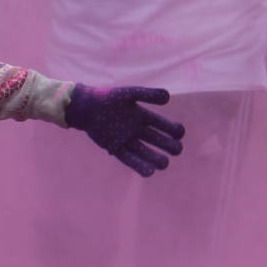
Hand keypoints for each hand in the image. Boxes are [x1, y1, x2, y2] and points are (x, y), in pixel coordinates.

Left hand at [66, 85, 184, 176]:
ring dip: (156, 159)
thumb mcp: (130, 93)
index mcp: (143, 116)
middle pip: (159, 140)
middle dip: (170, 146)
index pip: (164, 125)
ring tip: (164, 163)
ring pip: (146, 152)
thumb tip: (168, 96)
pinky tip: (150, 172)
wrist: (86, 106)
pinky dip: (140, 166)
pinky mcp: (115, 148)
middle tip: (176, 149)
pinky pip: (130, 159)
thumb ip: (148, 94)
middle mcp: (137, 130)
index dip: (175, 130)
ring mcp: (127, 140)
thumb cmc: (108, 98)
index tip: (179, 133)